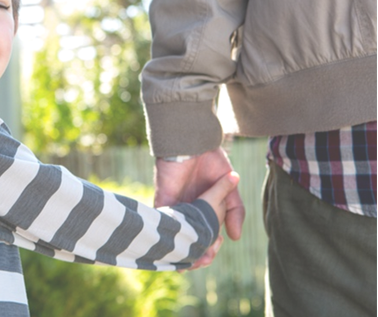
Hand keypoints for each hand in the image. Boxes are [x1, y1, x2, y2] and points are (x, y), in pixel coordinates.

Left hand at [154, 148, 244, 265]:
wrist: (195, 140)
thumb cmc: (211, 159)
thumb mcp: (230, 187)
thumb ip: (235, 210)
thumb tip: (236, 238)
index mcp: (203, 209)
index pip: (205, 235)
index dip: (210, 246)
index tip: (216, 249)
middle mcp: (188, 210)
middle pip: (189, 239)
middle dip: (197, 253)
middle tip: (204, 259)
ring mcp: (175, 205)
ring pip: (175, 234)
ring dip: (182, 248)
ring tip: (191, 257)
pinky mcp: (163, 198)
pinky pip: (162, 219)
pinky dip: (169, 233)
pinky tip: (176, 244)